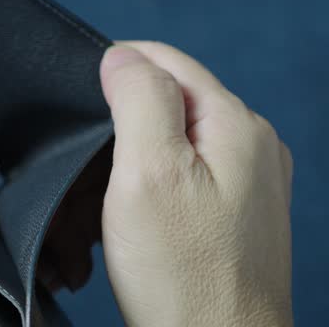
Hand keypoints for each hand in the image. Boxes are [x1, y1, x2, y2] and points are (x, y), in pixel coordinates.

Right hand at [99, 42, 292, 326]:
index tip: (76, 98)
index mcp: (236, 123)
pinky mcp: (236, 215)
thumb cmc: (181, 272)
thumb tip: (122, 55)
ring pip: (171, 146)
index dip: (116, 68)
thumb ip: (139, 98)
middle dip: (116, 129)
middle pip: (169, 104)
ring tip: (96, 207)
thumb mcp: (149, 171)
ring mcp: (249, 182)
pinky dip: (146, 194)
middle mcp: (252, 145)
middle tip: (81, 168)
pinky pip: (182, 181)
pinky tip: (126, 224)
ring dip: (126, 167)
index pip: (168, 60)